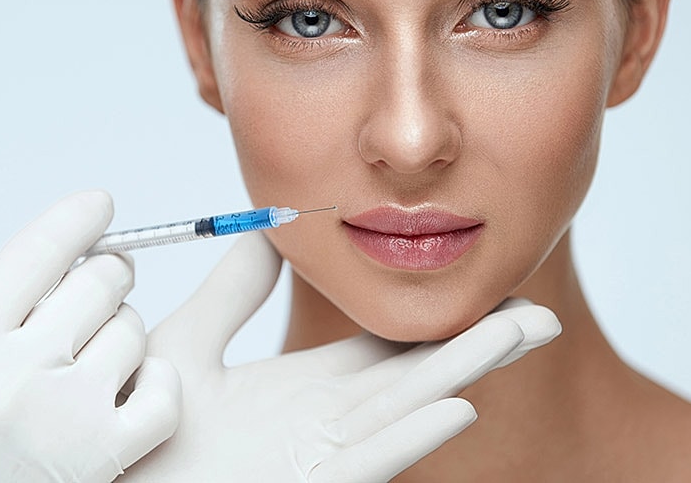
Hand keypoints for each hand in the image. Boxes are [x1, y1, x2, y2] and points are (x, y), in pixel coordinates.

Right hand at [0, 191, 179, 482]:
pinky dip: (157, 381)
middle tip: (92, 284)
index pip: (40, 247)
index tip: (97, 206)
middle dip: (101, 271)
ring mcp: (65, 417)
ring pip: (131, 329)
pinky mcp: (103, 458)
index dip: (80, 215)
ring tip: (87, 352)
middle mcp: (16, 373)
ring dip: (120, 328)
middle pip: (98, 280)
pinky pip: (163, 393)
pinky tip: (127, 385)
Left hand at [122, 233, 559, 482]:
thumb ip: (230, 293)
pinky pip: (370, 460)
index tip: (482, 292)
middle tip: (542, 313)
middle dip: (481, 344)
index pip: (388, 349)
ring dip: (467, 371)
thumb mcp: (188, 346)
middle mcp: (327, 423)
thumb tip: (268, 230)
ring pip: (409, 408)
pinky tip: (459, 407)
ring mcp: (322, 458)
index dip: (437, 320)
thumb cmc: (148, 432)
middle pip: (418, 375)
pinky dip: (416, 435)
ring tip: (524, 333)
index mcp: (306, 390)